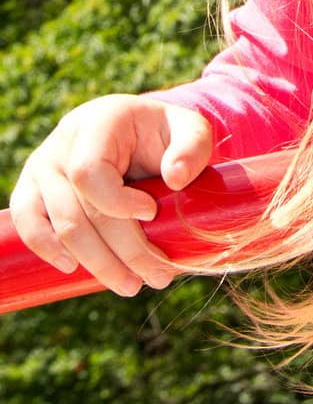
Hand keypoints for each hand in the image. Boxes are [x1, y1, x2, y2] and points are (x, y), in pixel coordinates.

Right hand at [7, 94, 213, 296]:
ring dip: (96, 262)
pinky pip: (27, 224)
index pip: (90, 172)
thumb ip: (193, 146)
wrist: (135, 131)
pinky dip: (48, 249)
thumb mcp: (190, 129)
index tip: (152, 214)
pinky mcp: (31, 188)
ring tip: (131, 283)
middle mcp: (64, 142)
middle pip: (79, 211)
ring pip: (60, 227)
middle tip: (157, 275)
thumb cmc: (162, 133)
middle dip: (121, 251)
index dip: (118, 203)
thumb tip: (176, 178)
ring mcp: (42, 165)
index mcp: (99, 121)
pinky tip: (74, 268)